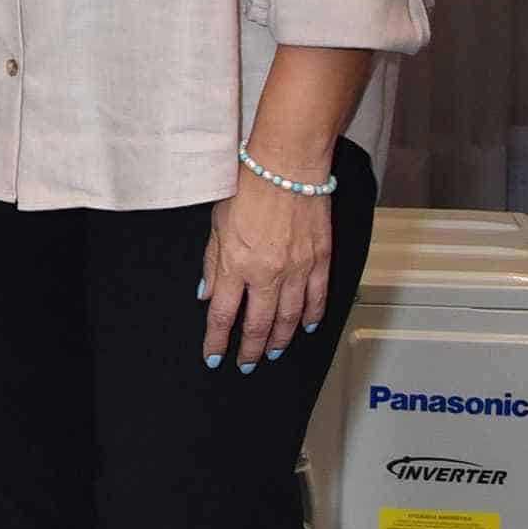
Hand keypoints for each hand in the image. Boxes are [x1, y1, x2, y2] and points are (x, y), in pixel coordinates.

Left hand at [200, 176, 331, 367]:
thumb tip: (207, 295)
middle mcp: (267, 273)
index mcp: (236, 264)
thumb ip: (213, 264)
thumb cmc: (248, 186)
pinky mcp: (320, 260)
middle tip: (245, 363)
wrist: (287, 165)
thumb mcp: (217, 224)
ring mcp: (297, 269)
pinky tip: (306, 327)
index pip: (223, 315)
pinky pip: (317, 298)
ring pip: (289, 318)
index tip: (213, 356)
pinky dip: (312, 316)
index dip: (216, 341)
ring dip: (280, 339)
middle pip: (258, 324)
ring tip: (272, 351)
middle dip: (249, 349)